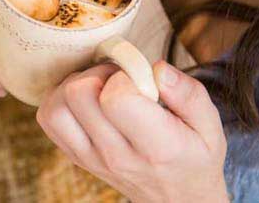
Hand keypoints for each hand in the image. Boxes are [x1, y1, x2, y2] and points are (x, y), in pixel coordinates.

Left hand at [36, 61, 228, 202]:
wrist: (178, 201)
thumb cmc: (194, 157)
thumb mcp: (210, 126)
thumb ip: (188, 93)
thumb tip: (156, 68)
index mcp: (156, 146)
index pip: (116, 98)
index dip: (124, 76)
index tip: (139, 79)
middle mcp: (117, 155)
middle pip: (79, 94)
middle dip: (97, 73)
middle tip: (119, 78)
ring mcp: (91, 158)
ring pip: (56, 106)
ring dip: (74, 85)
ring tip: (101, 87)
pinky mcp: (76, 157)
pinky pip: (48, 119)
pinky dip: (59, 100)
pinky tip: (86, 99)